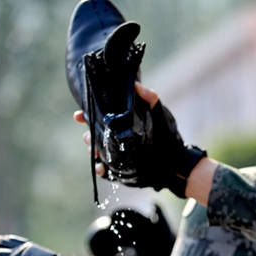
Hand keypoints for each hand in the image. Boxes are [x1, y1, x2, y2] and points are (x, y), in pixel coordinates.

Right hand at [73, 82, 205, 196]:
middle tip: (88, 136)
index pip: (100, 116)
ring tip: (93, 150)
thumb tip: (136, 85)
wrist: (177, 161)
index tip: (78, 115)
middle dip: (89, 134)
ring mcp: (118, 154)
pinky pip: (106, 170)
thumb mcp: (160, 115)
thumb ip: (150, 100)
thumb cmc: (168, 136)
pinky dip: (101, 168)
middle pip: (95, 134)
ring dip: (93, 151)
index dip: (87, 115)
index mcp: (122, 123)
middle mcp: (117, 138)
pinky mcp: (121, 169)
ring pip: (98, 151)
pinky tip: (101, 167)